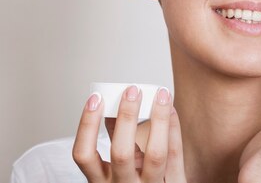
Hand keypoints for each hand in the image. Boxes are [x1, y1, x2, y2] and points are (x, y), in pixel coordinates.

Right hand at [72, 85, 186, 181]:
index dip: (87, 125)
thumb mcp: (116, 170)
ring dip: (158, 119)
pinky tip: (171, 110)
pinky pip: (176, 156)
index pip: (83, 155)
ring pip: (155, 153)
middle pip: (121, 153)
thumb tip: (112, 108)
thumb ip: (115, 142)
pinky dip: (174, 129)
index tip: (95, 99)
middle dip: (127, 118)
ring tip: (160, 95)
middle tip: (132, 91)